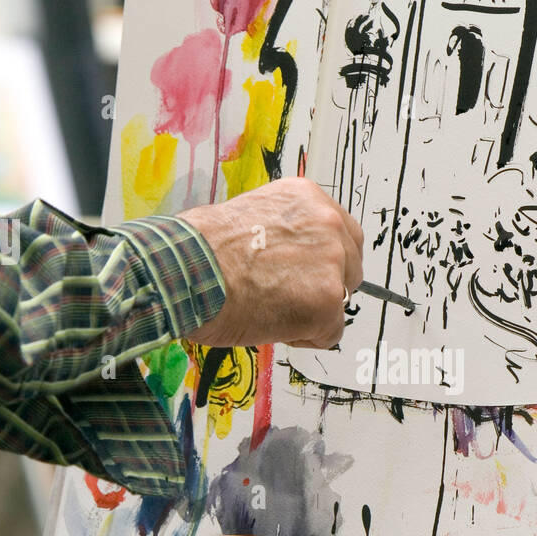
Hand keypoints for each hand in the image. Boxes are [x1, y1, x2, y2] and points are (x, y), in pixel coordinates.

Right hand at [181, 178, 363, 348]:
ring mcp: (331, 263)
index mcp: (307, 198)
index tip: (306, 274)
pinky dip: (303, 337)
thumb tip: (290, 257)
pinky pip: (329, 333)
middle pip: (350, 267)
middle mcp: (326, 223)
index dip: (324, 261)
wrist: (186, 273)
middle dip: (323, 286)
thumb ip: (284, 234)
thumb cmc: (200, 250)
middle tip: (284, 295)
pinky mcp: (327, 301)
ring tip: (268, 307)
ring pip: (339, 301)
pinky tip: (271, 323)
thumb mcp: (249, 217)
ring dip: (310, 312)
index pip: (342, 233)